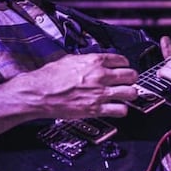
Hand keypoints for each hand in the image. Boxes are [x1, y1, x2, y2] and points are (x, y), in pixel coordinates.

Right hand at [11, 53, 138, 118]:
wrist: (38, 93)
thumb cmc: (48, 77)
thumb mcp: (69, 59)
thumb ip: (86, 60)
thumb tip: (94, 61)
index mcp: (94, 61)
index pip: (122, 60)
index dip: (124, 65)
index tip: (123, 68)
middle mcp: (100, 76)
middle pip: (131, 75)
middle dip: (131, 79)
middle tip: (128, 82)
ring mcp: (100, 93)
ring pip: (131, 93)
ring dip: (130, 94)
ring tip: (126, 96)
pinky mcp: (96, 109)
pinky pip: (121, 110)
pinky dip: (122, 110)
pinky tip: (117, 108)